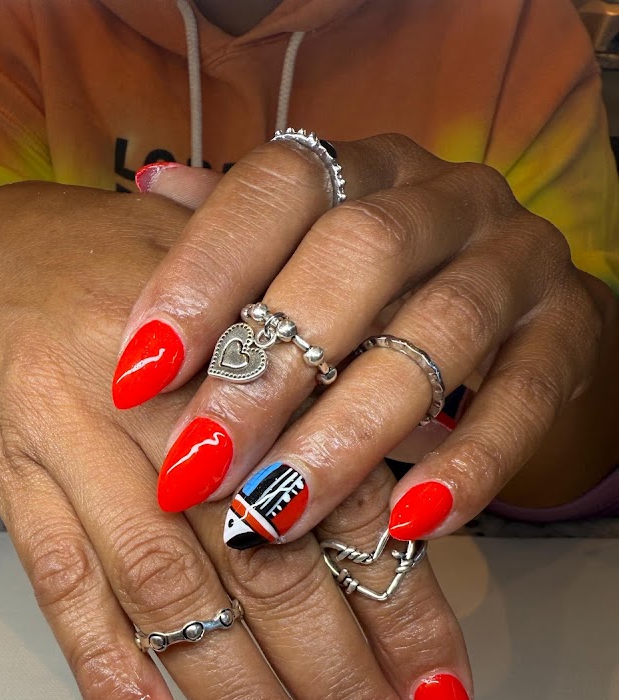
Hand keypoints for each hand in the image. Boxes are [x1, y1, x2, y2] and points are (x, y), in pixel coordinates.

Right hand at [0, 180, 471, 699]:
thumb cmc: (148, 289)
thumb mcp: (253, 316)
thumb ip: (322, 406)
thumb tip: (414, 530)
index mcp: (251, 353)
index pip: (348, 508)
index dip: (406, 617)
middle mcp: (169, 405)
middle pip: (268, 571)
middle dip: (340, 697)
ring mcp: (78, 446)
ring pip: (172, 600)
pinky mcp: (13, 483)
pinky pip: (58, 591)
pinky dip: (107, 676)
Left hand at [117, 134, 610, 543]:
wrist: (518, 315)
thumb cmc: (375, 300)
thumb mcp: (303, 263)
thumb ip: (235, 242)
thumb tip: (148, 189)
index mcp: (362, 168)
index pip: (280, 186)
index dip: (204, 273)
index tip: (137, 374)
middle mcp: (442, 197)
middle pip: (357, 259)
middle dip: (269, 374)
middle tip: (199, 469)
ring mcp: (515, 260)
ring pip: (438, 330)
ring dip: (350, 433)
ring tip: (276, 516)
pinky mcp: (567, 333)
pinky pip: (525, 396)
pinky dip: (469, 463)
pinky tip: (406, 525)